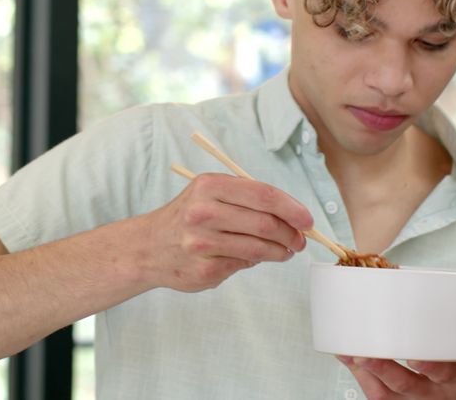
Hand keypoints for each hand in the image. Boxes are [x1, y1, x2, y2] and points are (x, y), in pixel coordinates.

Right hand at [144, 173, 312, 291]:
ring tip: (284, 252)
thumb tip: (293, 217)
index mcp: (209, 186)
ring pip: (259, 248)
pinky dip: (255, 261)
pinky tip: (252, 257)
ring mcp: (202, 243)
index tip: (307, 220)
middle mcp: (203, 212)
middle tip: (299, 241)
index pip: (264, 195)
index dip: (292, 209)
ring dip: (280, 252)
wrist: (148, 247)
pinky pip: (243, 265)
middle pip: (265, 224)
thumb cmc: (188, 217)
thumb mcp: (210, 194)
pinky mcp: (205, 269)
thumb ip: (247, 199)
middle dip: (291, 234)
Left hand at [337, 317, 455, 398]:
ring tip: (348, 352)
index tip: (415, 357)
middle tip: (366, 353)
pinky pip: (377, 395)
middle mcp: (436, 391)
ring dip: (365, 372)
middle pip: (408, 386)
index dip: (431, 365)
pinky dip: (360, 376)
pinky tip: (347, 357)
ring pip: (387, 393)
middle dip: (385, 370)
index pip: (448, 372)